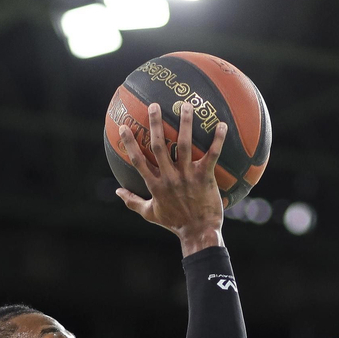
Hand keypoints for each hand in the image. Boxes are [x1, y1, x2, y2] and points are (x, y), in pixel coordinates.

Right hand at [116, 101, 227, 254]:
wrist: (198, 232)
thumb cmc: (174, 223)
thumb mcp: (150, 213)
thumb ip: (132, 201)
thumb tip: (117, 191)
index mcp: (155, 184)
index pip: (138, 160)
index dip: (130, 143)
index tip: (124, 126)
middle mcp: (169, 177)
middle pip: (159, 146)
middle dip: (155, 124)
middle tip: (154, 105)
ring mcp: (187, 176)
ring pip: (185, 144)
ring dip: (185, 123)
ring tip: (186, 105)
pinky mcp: (205, 177)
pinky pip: (212, 155)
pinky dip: (218, 139)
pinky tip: (221, 124)